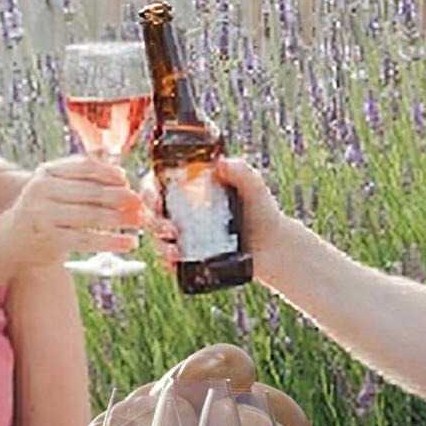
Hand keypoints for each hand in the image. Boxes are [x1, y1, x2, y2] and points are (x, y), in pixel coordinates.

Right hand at [0, 153, 146, 272]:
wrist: (9, 242)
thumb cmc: (41, 212)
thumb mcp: (53, 187)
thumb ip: (81, 178)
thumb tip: (122, 177)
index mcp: (46, 173)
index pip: (84, 167)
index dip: (109, 173)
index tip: (127, 181)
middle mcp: (43, 191)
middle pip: (91, 191)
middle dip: (121, 197)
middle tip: (141, 203)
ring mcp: (45, 215)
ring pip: (92, 215)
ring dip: (121, 219)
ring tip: (141, 222)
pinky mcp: (50, 239)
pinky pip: (88, 239)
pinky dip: (112, 242)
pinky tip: (128, 243)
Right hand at [145, 153, 290, 274]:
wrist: (275, 246)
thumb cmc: (262, 211)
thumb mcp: (253, 187)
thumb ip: (241, 171)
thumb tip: (221, 163)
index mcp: (190, 191)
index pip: (159, 185)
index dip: (150, 190)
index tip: (157, 196)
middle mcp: (183, 213)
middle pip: (153, 213)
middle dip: (153, 219)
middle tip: (168, 226)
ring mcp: (185, 237)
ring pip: (157, 238)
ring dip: (159, 243)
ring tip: (174, 249)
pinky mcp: (190, 258)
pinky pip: (170, 260)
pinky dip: (167, 261)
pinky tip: (174, 261)